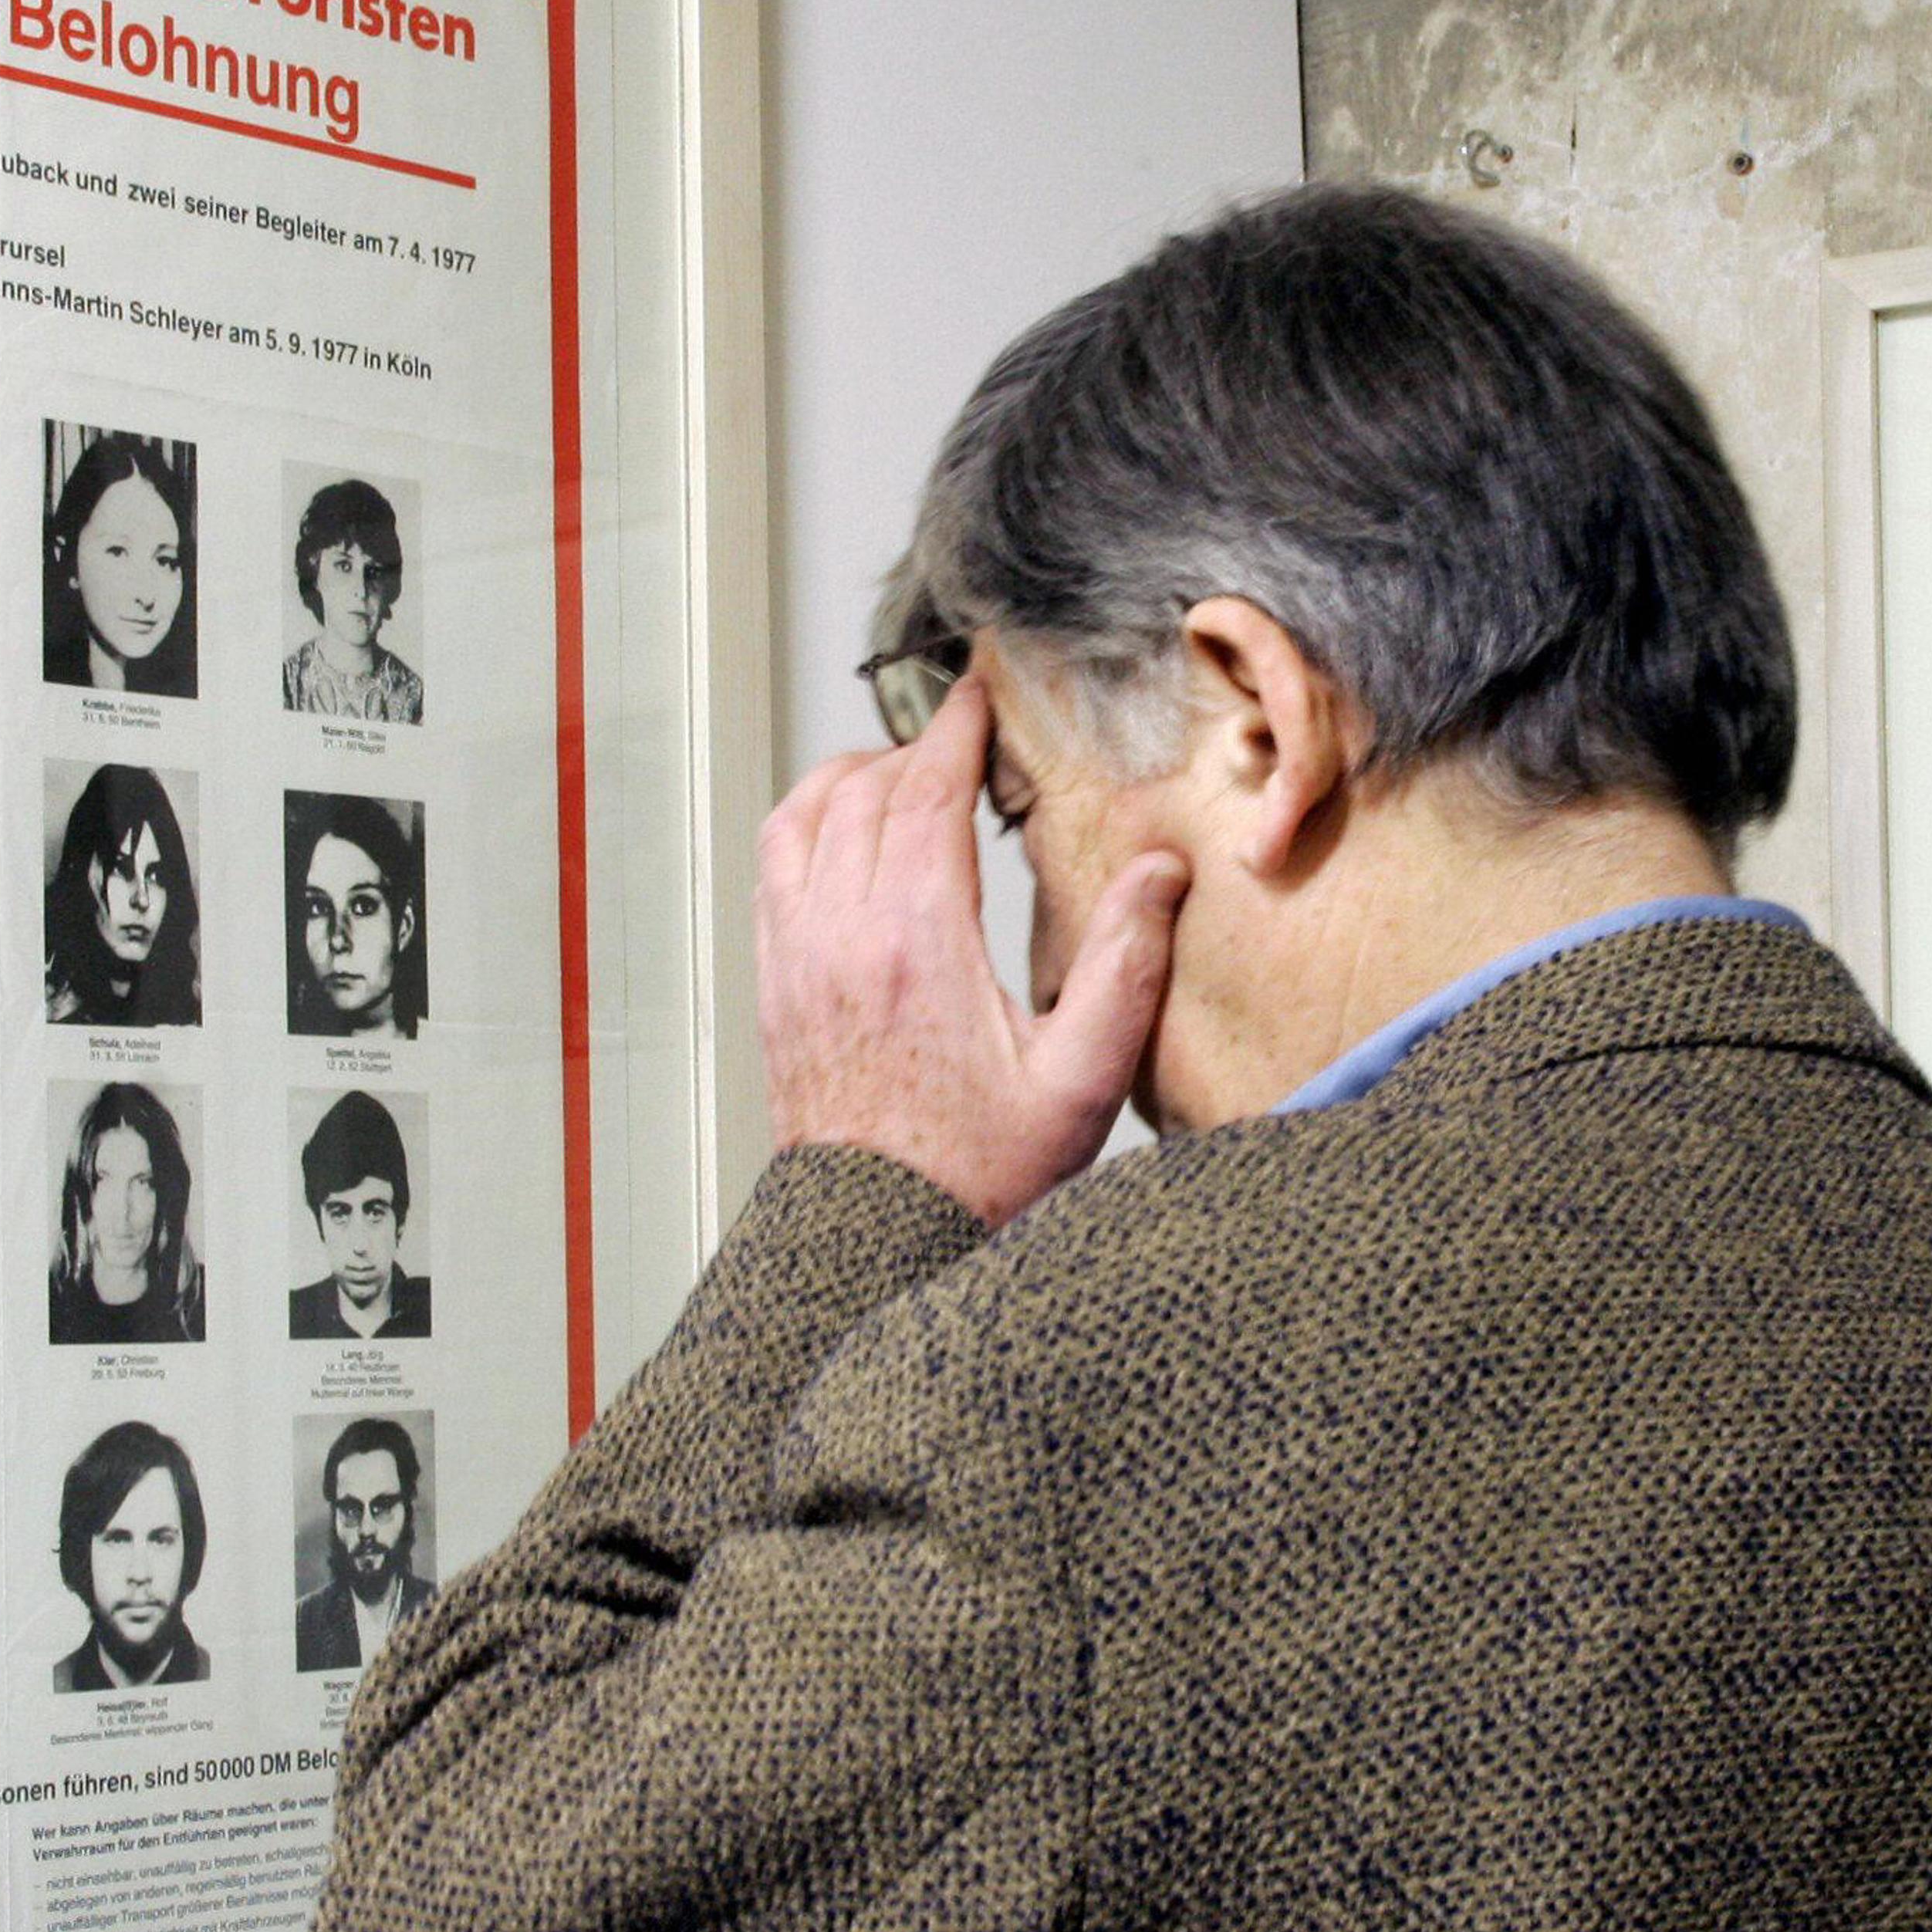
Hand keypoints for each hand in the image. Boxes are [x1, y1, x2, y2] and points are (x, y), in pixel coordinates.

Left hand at [755, 679, 1188, 1226]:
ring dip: (851, 777)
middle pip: (867, 790)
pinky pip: (772, 867)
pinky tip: (843, 835)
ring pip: (803, 816)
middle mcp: (843, 933)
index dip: (957, 729)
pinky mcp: (775, 982)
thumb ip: (1124, 967)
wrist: (879, 1238)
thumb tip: (1159, 872)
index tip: (980, 693)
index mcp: (918, 941)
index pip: (928, 790)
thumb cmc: (978, 1171)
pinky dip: (805, 825)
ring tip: (900, 773)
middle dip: (916, 747)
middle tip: (962, 736)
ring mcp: (797, 955)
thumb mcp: (1081, 1079)